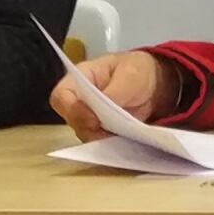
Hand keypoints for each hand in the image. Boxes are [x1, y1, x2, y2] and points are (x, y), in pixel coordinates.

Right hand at [48, 51, 176, 139]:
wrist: (152, 84)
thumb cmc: (136, 71)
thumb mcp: (130, 75)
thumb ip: (114, 92)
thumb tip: (101, 113)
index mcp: (81, 78)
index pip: (61, 96)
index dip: (72, 110)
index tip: (93, 119)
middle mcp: (79, 100)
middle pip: (71, 120)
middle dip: (88, 128)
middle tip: (109, 132)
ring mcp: (88, 117)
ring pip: (84, 134)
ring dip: (100, 138)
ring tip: (120, 136)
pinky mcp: (100, 130)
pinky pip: (98, 141)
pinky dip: (109, 144)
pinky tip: (122, 141)